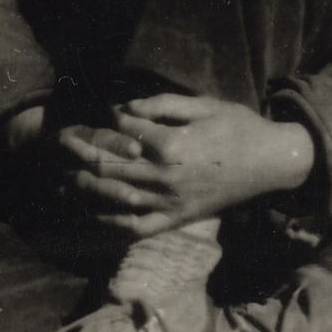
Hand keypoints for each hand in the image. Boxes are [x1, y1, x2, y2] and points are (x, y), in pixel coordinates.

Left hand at [51, 95, 315, 237]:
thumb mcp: (205, 105)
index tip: (88, 114)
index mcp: (172, 145)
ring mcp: (169, 202)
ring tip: (63, 178)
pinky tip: (90, 217)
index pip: (123, 132)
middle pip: (111, 165)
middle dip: (81, 153)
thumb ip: (163, 104)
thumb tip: (126, 105)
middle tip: (60, 143)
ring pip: (116, 197)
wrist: (271, 163)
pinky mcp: (175, 219)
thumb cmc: (240, 127)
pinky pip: (135, 227)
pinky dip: (110, 224)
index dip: (102, 121)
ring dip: (86, 188)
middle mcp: (165, 177)